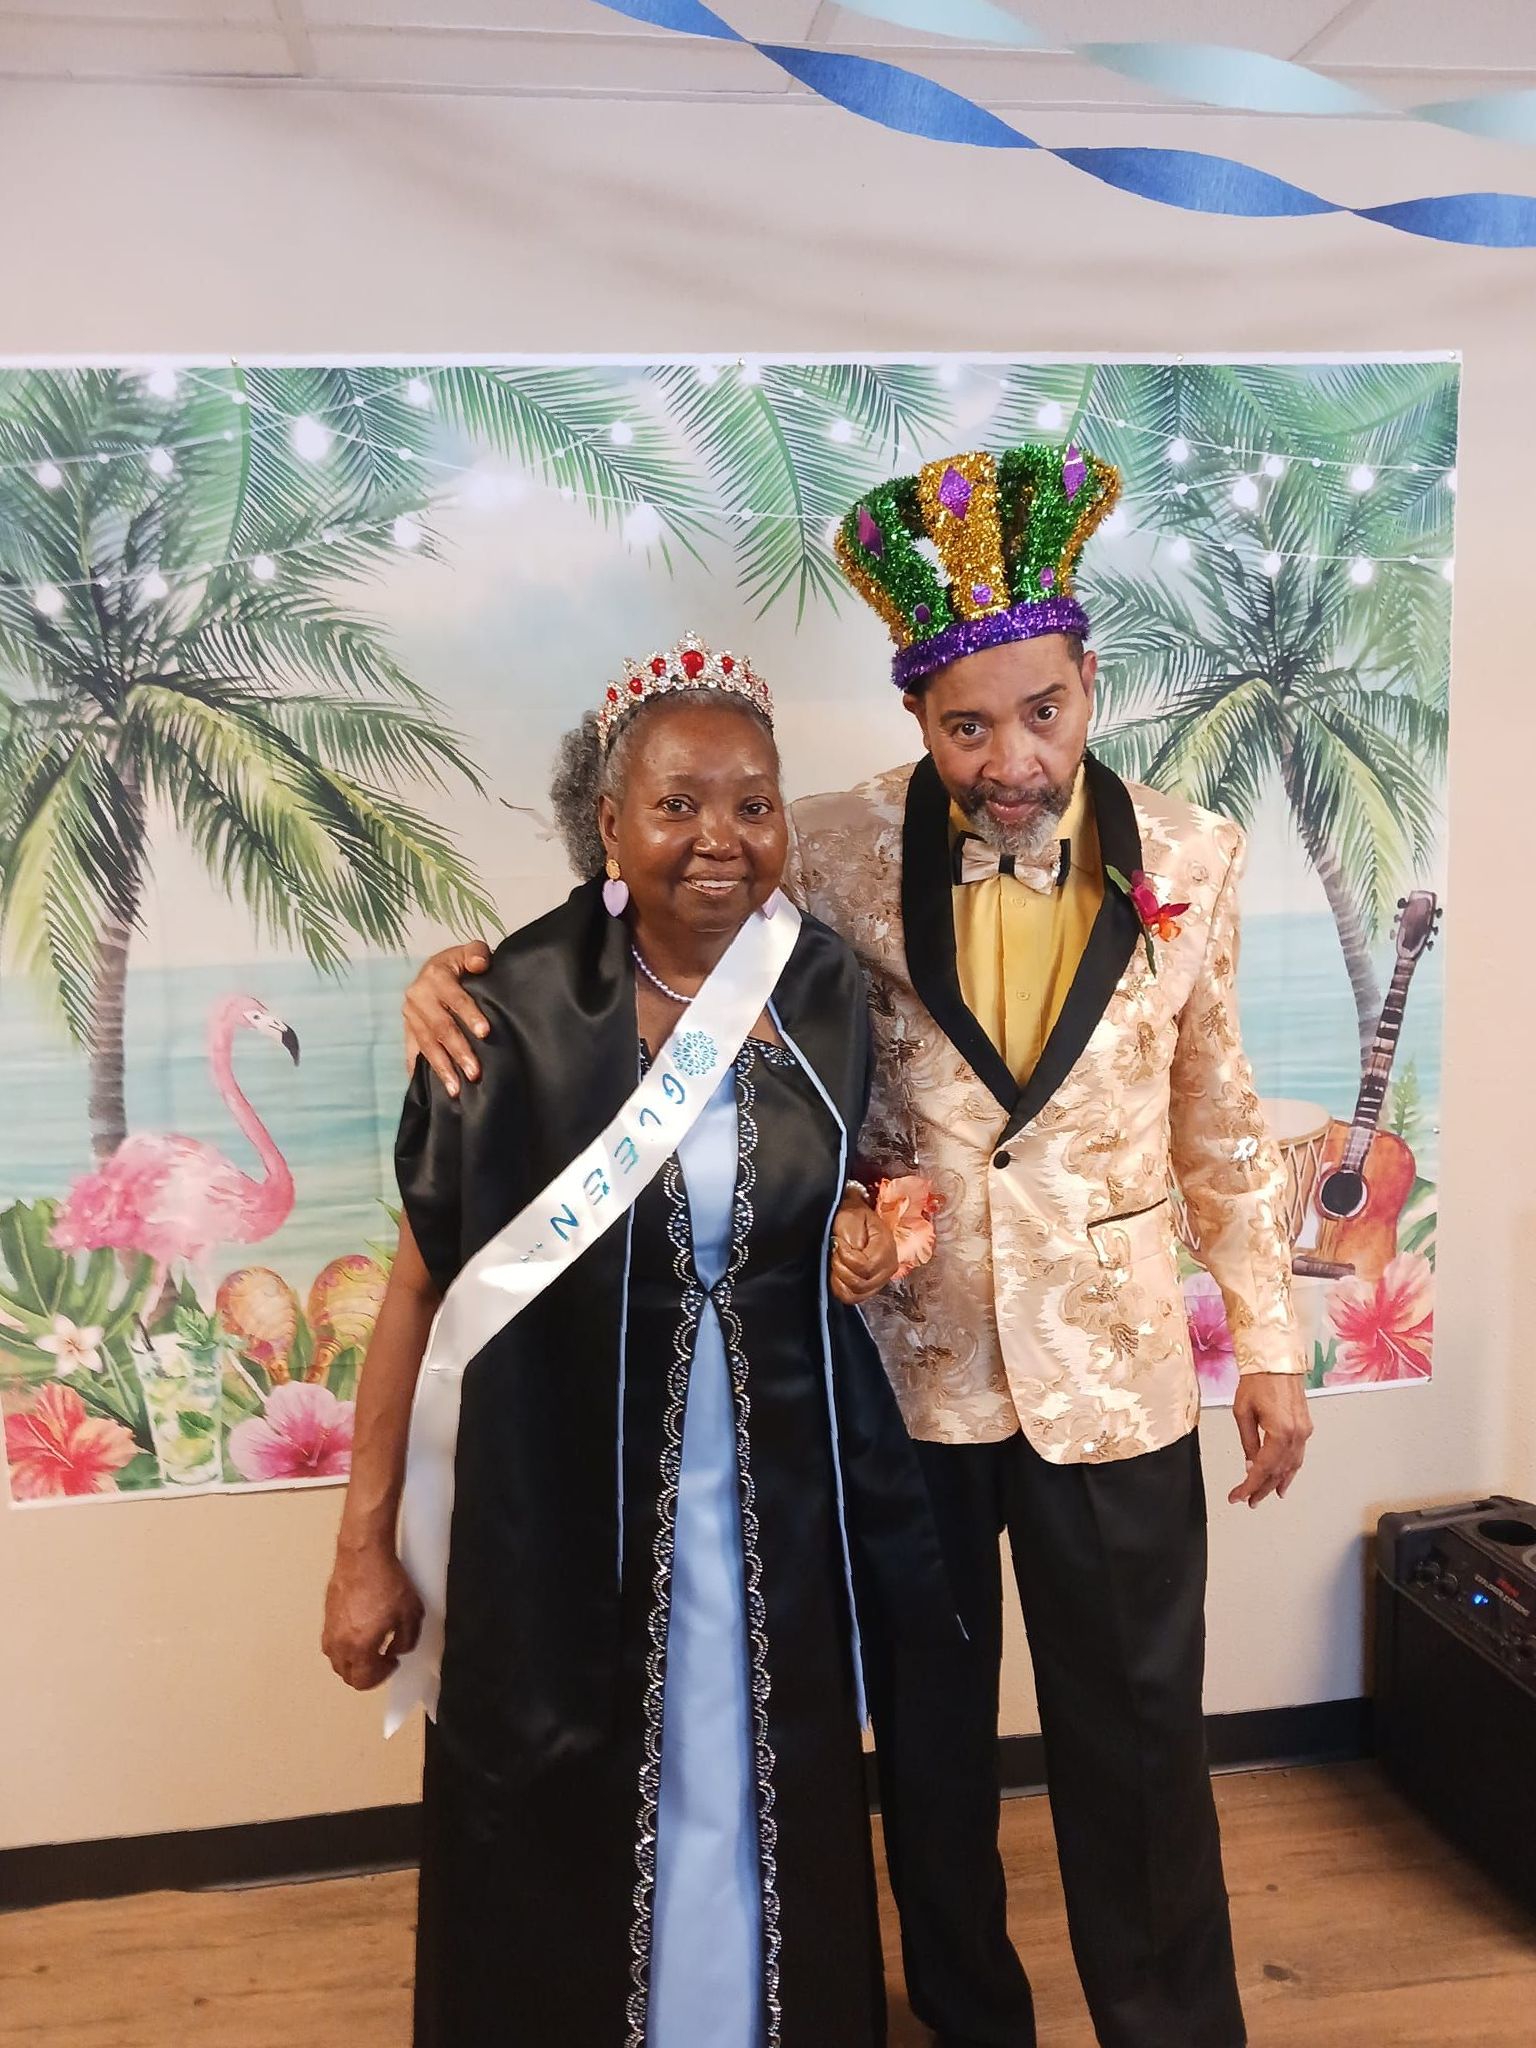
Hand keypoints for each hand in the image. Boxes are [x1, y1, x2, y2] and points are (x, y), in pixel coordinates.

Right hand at [322, 1542, 423, 1690]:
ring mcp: (330, 1628)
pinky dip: (343, 1645)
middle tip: (381, 1660)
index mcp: (359, 1647)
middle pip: (346, 1674)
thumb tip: (397, 1648)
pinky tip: (358, 1630)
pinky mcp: (326, 1614)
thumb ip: (407, 1640)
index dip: (381, 1677)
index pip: (363, 1681)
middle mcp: (339, 1642)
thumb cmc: (385, 1580)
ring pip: (336, 1659)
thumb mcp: (411, 1614)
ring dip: (352, 1660)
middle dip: (365, 1673)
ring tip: (369, 1647)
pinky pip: (331, 1641)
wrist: (364, 1554)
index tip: (392, 1663)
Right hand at [404, 942, 491, 1094]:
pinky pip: (412, 1053)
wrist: (433, 971)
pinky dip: (418, 1072)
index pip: (455, 998)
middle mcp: (418, 997)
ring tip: (456, 1090)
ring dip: (442, 1068)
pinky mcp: (408, 1031)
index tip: (485, 1033)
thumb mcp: (469, 952)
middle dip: (458, 1051)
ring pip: (427, 1045)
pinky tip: (429, 1090)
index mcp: (435, 976)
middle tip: (475, 1072)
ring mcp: (410, 1016)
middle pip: (441, 1027)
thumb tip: (480, 963)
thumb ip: (477, 954)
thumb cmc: (458, 964)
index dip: (470, 1015)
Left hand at [830, 1189, 898, 1305]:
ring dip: (840, 1279)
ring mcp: (881, 1280)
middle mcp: (889, 1267)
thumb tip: (850, 1253)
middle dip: (841, 1268)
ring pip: (856, 1293)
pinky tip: (838, 1274)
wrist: (856, 1219)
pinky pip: (854, 1298)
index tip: (837, 1242)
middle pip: (860, 1284)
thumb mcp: (852, 1218)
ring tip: (838, 1261)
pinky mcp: (872, 1287)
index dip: (846, 1257)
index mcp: (887, 1248)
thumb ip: (853, 1238)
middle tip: (835, 1252)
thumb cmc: (853, 1216)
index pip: (865, 1267)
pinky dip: (841, 1289)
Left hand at [1229, 1373, 1312, 1507]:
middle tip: (1248, 1501)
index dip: (1249, 1486)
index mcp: (1280, 1432)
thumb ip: (1248, 1442)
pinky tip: (1284, 1479)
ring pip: (1291, 1467)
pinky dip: (1289, 1470)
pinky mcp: (1305, 1427)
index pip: (1263, 1468)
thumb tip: (1250, 1464)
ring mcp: (1304, 1432)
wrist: (1276, 1361)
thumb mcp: (1242, 1413)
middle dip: (1262, 1489)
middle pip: (1278, 1472)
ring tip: (1264, 1496)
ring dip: (1277, 1483)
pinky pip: (1297, 1456)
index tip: (1237, 1496)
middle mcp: (1296, 1435)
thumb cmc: (1257, 1381)